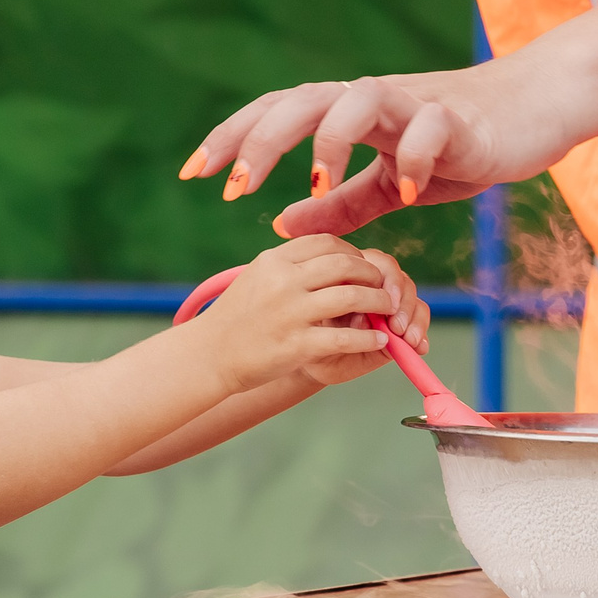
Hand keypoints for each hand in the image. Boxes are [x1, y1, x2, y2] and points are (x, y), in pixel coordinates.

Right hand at [178, 236, 398, 391]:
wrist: (209, 355)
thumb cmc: (237, 318)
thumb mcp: (259, 277)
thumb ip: (291, 265)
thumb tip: (334, 257)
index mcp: (275, 260)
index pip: (327, 242)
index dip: (353, 252)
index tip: (363, 265)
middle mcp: (283, 280)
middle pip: (345, 264)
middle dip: (372, 274)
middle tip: (384, 286)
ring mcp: (290, 312)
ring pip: (352, 296)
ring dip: (378, 302)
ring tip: (388, 311)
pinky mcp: (297, 345)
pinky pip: (345, 338)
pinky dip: (368, 338)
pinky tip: (379, 341)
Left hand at [181, 0, 597, 238]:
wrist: (534, 109)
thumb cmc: (459, 143)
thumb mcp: (391, 181)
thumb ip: (340, 202)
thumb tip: (282, 221)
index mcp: (348, 115)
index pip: (276, 114)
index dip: (233, 139)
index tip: (195, 174)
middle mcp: (371, 100)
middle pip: (300, 102)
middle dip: (261, 140)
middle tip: (235, 186)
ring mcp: (414, 103)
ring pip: (355, 101)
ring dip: (329, 142)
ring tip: (316, 186)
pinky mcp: (458, 117)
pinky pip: (428, 129)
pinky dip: (413, 156)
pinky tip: (407, 190)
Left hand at [300, 248, 432, 387]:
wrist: (315, 361)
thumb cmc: (311, 342)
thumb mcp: (319, 330)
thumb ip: (338, 320)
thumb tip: (364, 318)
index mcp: (351, 276)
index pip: (378, 265)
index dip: (388, 282)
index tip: (387, 307)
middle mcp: (373, 285)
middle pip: (400, 278)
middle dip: (403, 303)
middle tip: (398, 327)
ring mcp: (389, 302)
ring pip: (413, 297)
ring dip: (415, 318)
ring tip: (408, 341)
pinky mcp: (402, 322)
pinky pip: (419, 318)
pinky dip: (421, 332)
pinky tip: (419, 348)